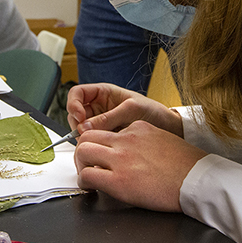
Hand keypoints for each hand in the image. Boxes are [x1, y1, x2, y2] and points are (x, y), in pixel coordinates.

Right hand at [67, 83, 182, 136]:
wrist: (167, 128)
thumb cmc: (153, 111)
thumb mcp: (132, 109)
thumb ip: (109, 117)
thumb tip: (85, 126)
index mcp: (103, 93)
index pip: (77, 93)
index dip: (74, 104)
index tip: (80, 116)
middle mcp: (99, 107)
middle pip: (75, 114)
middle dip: (77, 123)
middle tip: (85, 134)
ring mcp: (101, 123)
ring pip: (80, 130)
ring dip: (84, 136)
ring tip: (97, 142)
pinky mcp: (105, 138)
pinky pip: (92, 141)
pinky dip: (92, 146)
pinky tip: (101, 149)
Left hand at [74, 121, 206, 211]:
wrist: (197, 180)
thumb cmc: (186, 165)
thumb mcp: (162, 140)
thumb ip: (143, 141)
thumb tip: (132, 152)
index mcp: (137, 128)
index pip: (107, 130)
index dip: (101, 144)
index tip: (103, 155)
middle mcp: (126, 139)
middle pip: (88, 136)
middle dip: (84, 150)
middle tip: (88, 164)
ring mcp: (121, 158)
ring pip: (83, 151)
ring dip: (81, 164)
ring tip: (88, 175)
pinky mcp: (118, 180)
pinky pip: (87, 175)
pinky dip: (84, 181)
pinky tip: (91, 187)